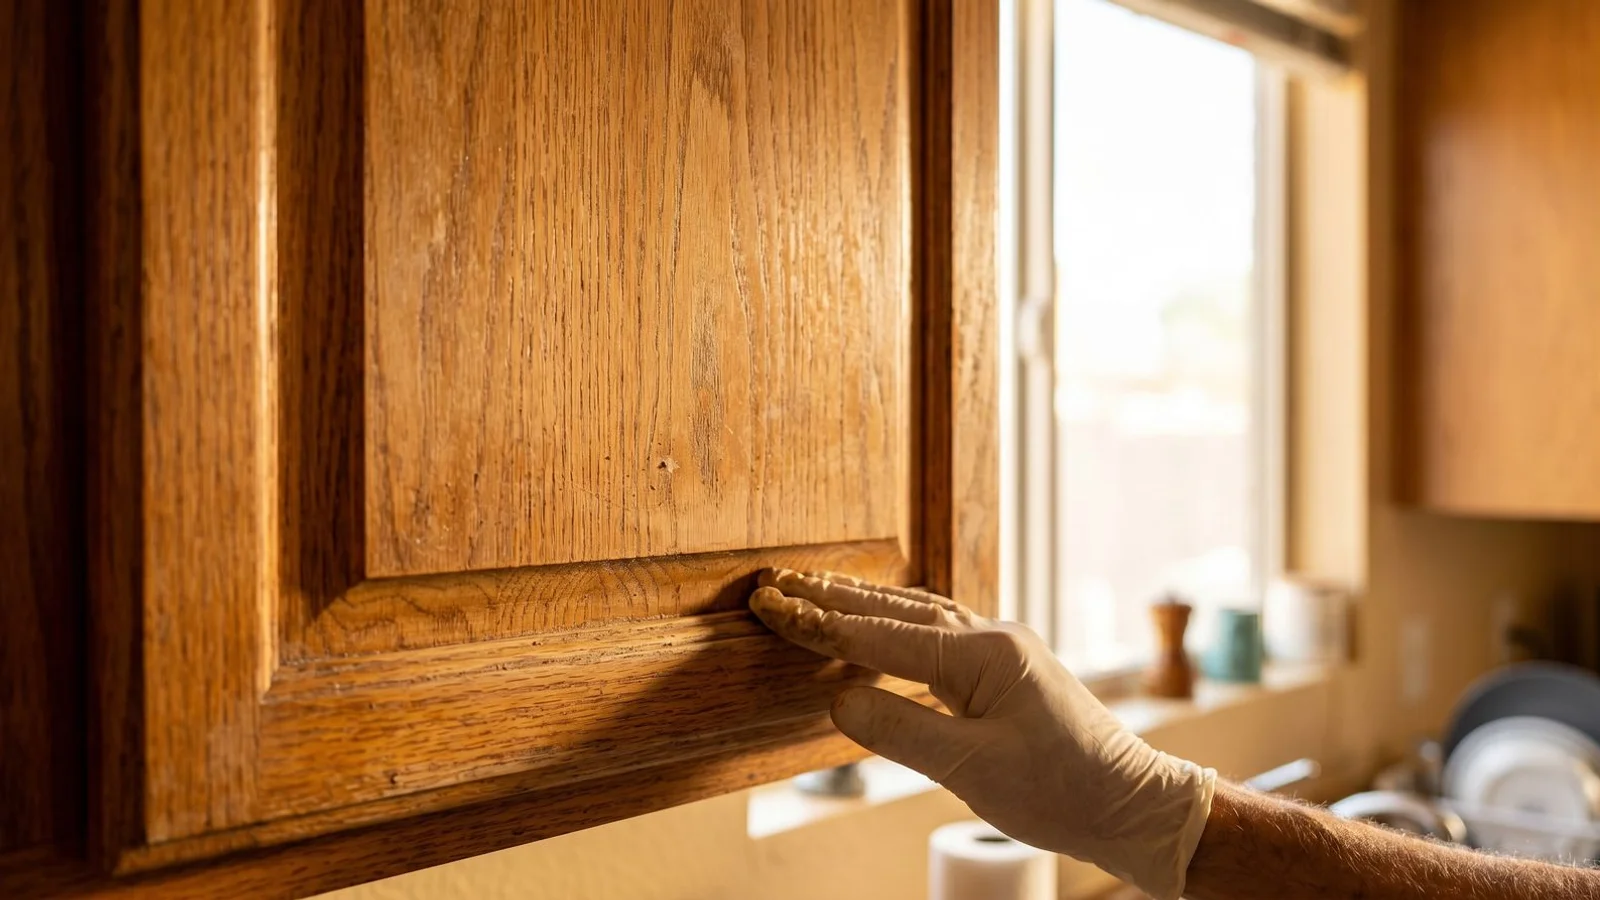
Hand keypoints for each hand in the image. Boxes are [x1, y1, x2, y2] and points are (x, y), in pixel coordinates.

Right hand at [750, 569, 1214, 899]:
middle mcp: (991, 639)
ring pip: (918, 615)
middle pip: (896, 608)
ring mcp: (1001, 652)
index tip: (768, 605)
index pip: (879, 634)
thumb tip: (838, 698)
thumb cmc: (1061, 790)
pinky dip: (896, 626)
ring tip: (814, 593)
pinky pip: (937, 635)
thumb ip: (899, 728)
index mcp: (982, 654)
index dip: (818, 623)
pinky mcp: (1006, 672)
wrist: (1132, 806)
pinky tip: (880, 628)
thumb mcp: (971, 769)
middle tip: (778, 583)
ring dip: (864, 605)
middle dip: (833, 597)